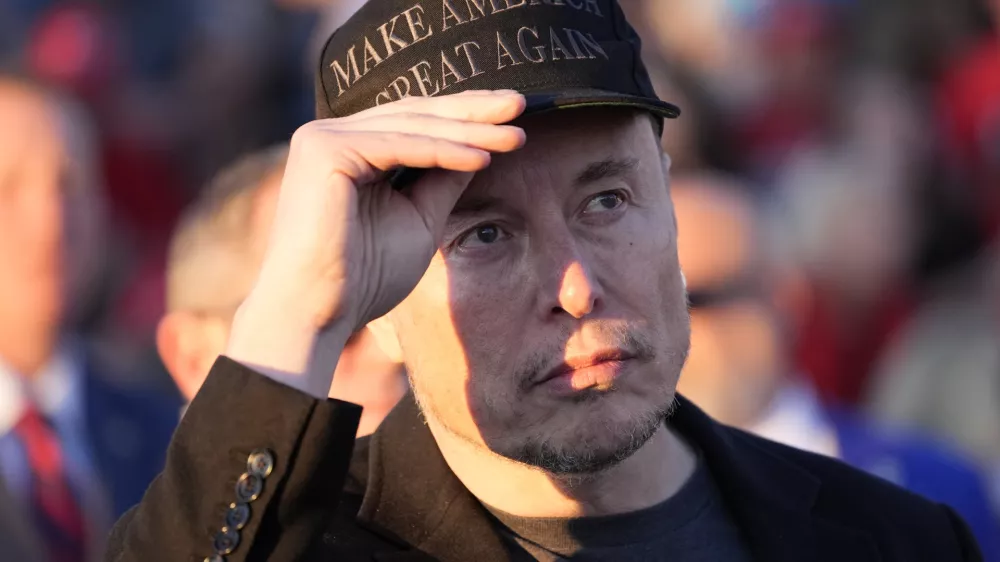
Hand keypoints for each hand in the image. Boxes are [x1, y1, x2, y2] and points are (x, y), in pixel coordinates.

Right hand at [227, 91, 526, 395]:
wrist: (318, 313)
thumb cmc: (364, 277)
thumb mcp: (419, 219)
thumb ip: (443, 181)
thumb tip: (482, 148)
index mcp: (349, 149)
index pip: (415, 122)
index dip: (465, 116)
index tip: (514, 117)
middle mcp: (330, 135)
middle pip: (415, 114)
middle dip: (473, 111)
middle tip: (523, 105)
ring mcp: (322, 137)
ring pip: (412, 127)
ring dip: (468, 131)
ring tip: (516, 136)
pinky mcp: (324, 149)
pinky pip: (399, 145)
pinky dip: (443, 152)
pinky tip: (483, 158)